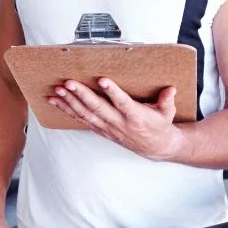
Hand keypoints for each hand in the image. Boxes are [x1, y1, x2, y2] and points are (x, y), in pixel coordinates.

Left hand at [49, 78, 185, 160]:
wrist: (155, 147)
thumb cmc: (159, 126)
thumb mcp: (168, 113)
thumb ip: (167, 100)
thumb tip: (170, 89)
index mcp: (135, 116)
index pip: (122, 103)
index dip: (113, 92)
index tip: (103, 80)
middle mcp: (119, 122)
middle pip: (97, 108)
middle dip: (82, 95)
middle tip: (69, 83)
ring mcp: (108, 127)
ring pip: (86, 114)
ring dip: (70, 102)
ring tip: (58, 90)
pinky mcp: (101, 129)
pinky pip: (81, 119)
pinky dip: (67, 110)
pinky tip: (57, 101)